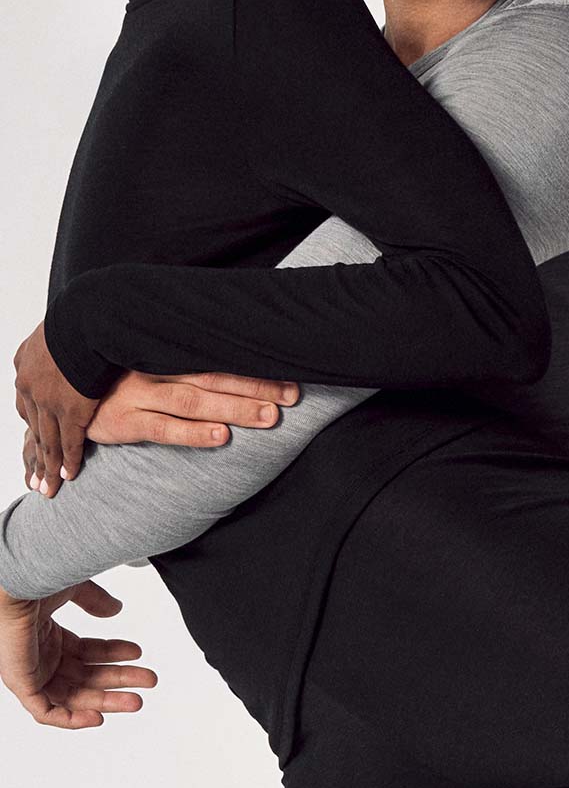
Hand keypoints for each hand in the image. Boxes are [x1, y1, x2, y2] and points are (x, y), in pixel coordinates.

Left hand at [0, 579, 156, 728]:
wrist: (19, 585)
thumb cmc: (38, 581)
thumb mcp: (75, 589)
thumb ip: (95, 601)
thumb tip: (116, 610)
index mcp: (49, 635)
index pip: (87, 652)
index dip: (114, 653)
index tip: (137, 652)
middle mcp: (40, 656)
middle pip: (86, 677)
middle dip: (119, 681)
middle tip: (148, 681)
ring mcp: (31, 671)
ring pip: (72, 697)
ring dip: (105, 701)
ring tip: (135, 701)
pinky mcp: (22, 685)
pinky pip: (45, 711)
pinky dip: (72, 718)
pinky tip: (98, 717)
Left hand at [13, 322, 97, 497]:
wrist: (89, 317)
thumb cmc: (84, 312)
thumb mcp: (64, 323)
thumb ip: (65, 338)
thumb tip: (77, 335)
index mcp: (27, 362)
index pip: (26, 400)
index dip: (33, 420)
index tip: (36, 434)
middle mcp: (30, 385)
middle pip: (32, 426)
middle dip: (35, 451)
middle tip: (35, 475)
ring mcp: (48, 400)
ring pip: (46, 440)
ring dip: (47, 466)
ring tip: (47, 487)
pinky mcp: (71, 410)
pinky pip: (68, 441)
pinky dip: (67, 460)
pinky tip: (68, 475)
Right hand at [87, 370, 298, 448]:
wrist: (57, 387)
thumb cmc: (113, 374)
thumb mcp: (148, 358)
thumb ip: (186, 358)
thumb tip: (234, 353)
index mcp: (166, 351)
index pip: (219, 356)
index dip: (254, 364)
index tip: (291, 370)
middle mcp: (157, 370)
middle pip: (216, 376)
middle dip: (257, 386)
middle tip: (293, 395)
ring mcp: (139, 395)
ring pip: (195, 400)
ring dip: (235, 408)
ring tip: (269, 416)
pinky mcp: (122, 421)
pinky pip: (162, 428)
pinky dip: (194, 432)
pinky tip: (221, 436)